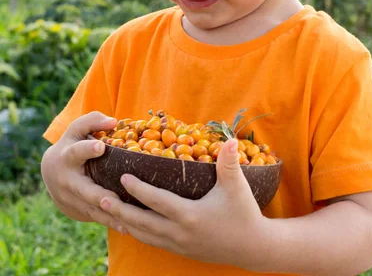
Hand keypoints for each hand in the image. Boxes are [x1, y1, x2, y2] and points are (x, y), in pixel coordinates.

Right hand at [41, 111, 126, 233]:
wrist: (51, 172)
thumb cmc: (72, 144)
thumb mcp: (77, 129)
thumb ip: (93, 121)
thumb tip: (113, 121)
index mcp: (68, 156)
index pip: (76, 151)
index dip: (87, 149)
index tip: (100, 147)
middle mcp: (68, 180)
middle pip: (84, 189)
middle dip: (98, 195)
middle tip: (113, 200)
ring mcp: (72, 199)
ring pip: (92, 208)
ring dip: (109, 215)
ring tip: (127, 221)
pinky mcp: (79, 211)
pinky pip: (96, 218)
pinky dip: (111, 223)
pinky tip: (128, 228)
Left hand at [99, 139, 266, 267]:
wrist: (254, 248)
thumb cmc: (244, 214)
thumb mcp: (237, 187)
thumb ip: (229, 163)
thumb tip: (231, 139)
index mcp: (190, 216)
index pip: (157, 202)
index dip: (138, 190)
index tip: (121, 177)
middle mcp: (179, 233)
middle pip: (141, 223)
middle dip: (119, 210)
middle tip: (99, 197)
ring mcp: (178, 244)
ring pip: (143, 235)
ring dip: (124, 223)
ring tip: (106, 210)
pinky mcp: (180, 250)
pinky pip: (152, 241)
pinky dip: (137, 232)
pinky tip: (128, 224)